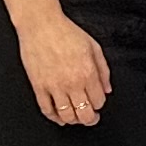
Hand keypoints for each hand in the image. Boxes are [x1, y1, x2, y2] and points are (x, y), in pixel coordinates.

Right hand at [15, 10, 108, 125]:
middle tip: (90, 117)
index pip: (99, 101)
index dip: (100, 104)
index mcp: (88, 73)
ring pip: (66, 116)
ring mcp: (54, 87)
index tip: (97, 102)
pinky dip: (54, 117)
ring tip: (75, 116)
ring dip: (73, 120)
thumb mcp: (94, 47)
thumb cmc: (66, 32)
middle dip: (90, 119)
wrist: (41, 25)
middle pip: (84, 114)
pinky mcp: (39, 87)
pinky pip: (47, 110)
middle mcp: (72, 83)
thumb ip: (103, 70)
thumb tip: (106, 89)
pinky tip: (59, 117)